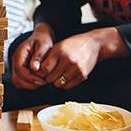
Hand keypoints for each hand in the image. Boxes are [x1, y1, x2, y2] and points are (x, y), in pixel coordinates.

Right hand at [11, 23, 53, 89]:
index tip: (42, 80)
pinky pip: (21, 82)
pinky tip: (38, 80)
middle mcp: (15, 59)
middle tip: (43, 81)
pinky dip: (30, 84)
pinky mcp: (20, 70)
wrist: (41, 38)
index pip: (19, 69)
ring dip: (30, 85)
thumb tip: (35, 68)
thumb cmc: (43, 40)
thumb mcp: (44, 45)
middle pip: (16, 78)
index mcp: (20, 52)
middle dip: (30, 83)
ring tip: (42, 81)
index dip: (30, 77)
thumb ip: (39, 56)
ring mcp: (16, 65)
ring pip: (18, 82)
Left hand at [12, 26, 127, 89]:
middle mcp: (68, 61)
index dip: (40, 72)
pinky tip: (64, 76)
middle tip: (48, 74)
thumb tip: (37, 70)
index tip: (40, 72)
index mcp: (59, 52)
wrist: (93, 44)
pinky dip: (64, 83)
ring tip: (57, 74)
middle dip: (46, 77)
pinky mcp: (82, 76)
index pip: (44, 68)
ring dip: (55, 81)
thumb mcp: (58, 46)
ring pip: (58, 84)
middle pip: (50, 78)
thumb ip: (48, 57)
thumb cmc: (73, 44)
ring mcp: (76, 69)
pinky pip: (68, 86)